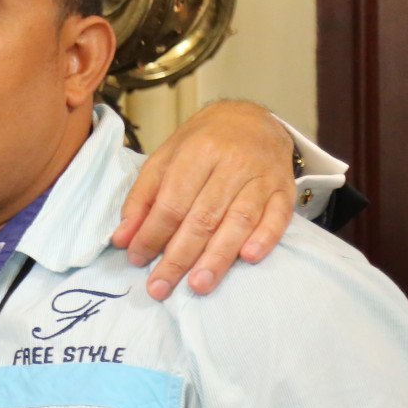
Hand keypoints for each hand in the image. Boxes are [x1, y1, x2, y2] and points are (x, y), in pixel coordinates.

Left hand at [112, 100, 297, 300]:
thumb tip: (123, 238)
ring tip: (199, 284)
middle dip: (179, 256)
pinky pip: (278, 216)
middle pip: (203, 217)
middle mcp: (231, 163)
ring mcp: (261, 177)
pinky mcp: (285, 189)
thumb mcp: (164, 160)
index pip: (171, 202)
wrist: (253, 119)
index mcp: (197, 152)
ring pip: (239, 220)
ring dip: (218, 256)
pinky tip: (250, 258)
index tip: (138, 260)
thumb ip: (142, 199)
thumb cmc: (202, 143)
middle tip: (161, 287)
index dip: (152, 234)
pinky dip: (265, 238)